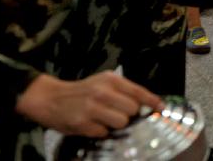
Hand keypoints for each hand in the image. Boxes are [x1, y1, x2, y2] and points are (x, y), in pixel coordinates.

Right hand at [15, 72, 162, 137]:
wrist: (50, 98)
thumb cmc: (82, 91)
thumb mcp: (102, 83)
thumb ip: (122, 91)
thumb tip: (147, 104)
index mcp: (110, 80)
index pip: (138, 91)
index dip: (152, 101)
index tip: (162, 108)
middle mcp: (102, 92)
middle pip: (133, 110)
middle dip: (129, 115)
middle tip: (118, 114)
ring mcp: (92, 108)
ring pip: (122, 122)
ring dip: (117, 125)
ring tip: (105, 119)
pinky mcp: (82, 123)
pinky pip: (104, 133)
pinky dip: (101, 131)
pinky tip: (92, 124)